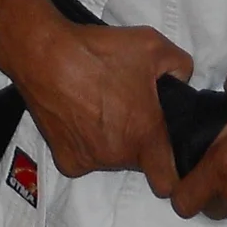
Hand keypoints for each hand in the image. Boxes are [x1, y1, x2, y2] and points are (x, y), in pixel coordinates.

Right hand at [0, 0, 191, 196]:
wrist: (45, 55)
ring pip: (111, 158)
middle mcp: (119, 156)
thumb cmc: (101, 51)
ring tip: (99, 105)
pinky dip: (84, 142)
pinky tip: (79, 114)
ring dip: (111, 140)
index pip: (169, 181)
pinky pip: (85, 157)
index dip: (174, 171)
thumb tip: (181, 82)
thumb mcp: (154, 45)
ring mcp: (91, 161)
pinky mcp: (66, 160)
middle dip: (139, 141)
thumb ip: (180, 67)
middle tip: (129, 107)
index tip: (169, 155)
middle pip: (138, 161)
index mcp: (145, 136)